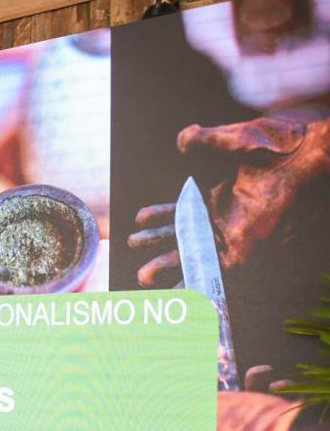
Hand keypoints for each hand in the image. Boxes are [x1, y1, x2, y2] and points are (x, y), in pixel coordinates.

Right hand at [129, 116, 329, 287]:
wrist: (297, 156)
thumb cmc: (271, 144)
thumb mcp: (229, 138)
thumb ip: (204, 138)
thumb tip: (184, 139)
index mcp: (215, 196)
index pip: (179, 211)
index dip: (156, 217)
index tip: (138, 220)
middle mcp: (220, 218)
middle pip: (179, 237)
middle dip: (154, 244)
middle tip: (132, 244)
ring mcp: (229, 234)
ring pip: (191, 257)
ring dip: (167, 268)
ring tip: (144, 277)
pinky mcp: (241, 248)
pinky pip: (215, 270)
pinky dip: (197, 282)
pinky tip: (180, 292)